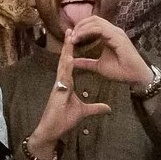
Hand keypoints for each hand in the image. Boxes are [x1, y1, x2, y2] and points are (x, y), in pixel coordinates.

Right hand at [28, 36, 112, 157]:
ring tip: (69, 36)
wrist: (53, 130)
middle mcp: (62, 81)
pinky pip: (63, 76)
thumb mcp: (84, 111)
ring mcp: (59, 85)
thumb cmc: (64, 120)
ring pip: (63, 64)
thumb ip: (95, 108)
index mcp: (67, 83)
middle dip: (68, 45)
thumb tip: (107, 108)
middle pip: (66, 59)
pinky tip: (70, 56)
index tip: (78, 38)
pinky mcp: (58, 91)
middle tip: (71, 29)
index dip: (74, 51)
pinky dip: (66, 66)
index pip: (71, 63)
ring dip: (66, 50)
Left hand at [64, 14, 155, 92]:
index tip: (70, 38)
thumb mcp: (98, 66)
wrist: (135, 77)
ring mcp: (116, 33)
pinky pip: (100, 29)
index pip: (93, 24)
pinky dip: (87, 31)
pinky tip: (79, 38)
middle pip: (93, 19)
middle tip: (69, 35)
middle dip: (79, 25)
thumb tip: (73, 61)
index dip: (80, 28)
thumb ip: (86, 63)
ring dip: (81, 28)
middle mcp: (113, 31)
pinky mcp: (117, 37)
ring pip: (95, 22)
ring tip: (73, 37)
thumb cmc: (120, 71)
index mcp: (109, 35)